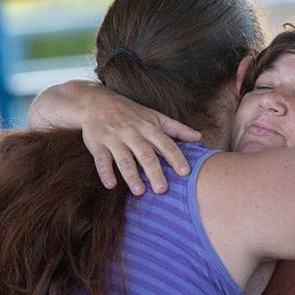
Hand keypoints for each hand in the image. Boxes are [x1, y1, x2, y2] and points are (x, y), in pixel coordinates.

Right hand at [82, 92, 201, 194]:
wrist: (95, 102)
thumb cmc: (130, 112)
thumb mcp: (154, 116)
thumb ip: (176, 128)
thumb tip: (200, 137)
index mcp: (148, 127)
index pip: (165, 143)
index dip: (175, 157)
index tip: (185, 172)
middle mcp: (132, 133)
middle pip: (145, 154)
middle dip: (154, 172)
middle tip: (162, 190)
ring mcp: (114, 139)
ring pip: (124, 159)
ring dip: (131, 176)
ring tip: (140, 192)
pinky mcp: (97, 144)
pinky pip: (101, 160)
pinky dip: (105, 172)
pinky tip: (110, 185)